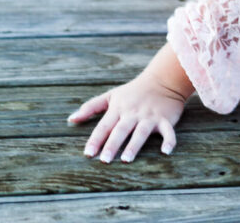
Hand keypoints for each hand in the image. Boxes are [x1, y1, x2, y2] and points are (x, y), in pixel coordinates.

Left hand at [67, 70, 186, 162]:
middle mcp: (133, 113)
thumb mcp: (111, 96)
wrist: (162, 79)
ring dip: (134, 145)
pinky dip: (169, 140)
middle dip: (112, 144)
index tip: (88, 153)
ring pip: (141, 132)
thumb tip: (70, 119)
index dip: (96, 139)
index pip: (105, 125)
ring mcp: (149, 116)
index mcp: (119, 108)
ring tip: (126, 159)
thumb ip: (91, 107)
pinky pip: (167, 131)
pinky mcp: (165, 119)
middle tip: (104, 160)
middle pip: (121, 130)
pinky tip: (166, 151)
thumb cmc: (133, 91)